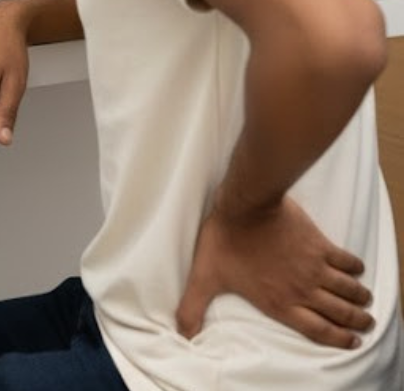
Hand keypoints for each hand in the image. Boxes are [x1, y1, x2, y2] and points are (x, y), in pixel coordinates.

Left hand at [176, 194, 374, 348]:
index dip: (338, 339)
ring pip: (348, 290)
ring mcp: (314, 267)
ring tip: (364, 300)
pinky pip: (346, 260)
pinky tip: (356, 268)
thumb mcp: (205, 277)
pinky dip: (355, 267)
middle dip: (356, 321)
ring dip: (359, 297)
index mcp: (280, 302)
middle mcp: (303, 290)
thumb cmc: (225, 239)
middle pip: (340, 313)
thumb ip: (193, 306)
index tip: (352, 342)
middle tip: (365, 322)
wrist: (245, 205)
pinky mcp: (319, 244)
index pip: (318, 331)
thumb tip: (182, 332)